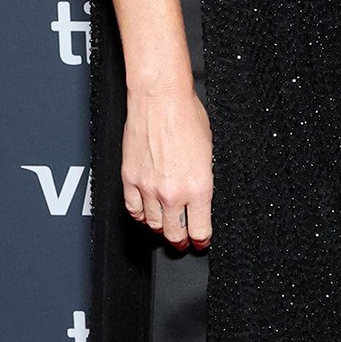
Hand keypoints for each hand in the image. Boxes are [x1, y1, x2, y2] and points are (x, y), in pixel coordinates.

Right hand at [122, 84, 212, 248]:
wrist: (160, 99)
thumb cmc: (187, 116)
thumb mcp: (210, 150)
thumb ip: (205, 177)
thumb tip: (202, 193)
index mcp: (199, 187)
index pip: (200, 229)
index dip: (201, 240)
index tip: (201, 241)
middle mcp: (173, 192)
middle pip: (174, 233)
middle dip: (181, 242)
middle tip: (183, 242)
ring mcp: (148, 187)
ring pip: (152, 224)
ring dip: (160, 229)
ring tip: (165, 227)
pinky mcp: (129, 178)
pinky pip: (132, 208)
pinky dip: (139, 215)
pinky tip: (145, 214)